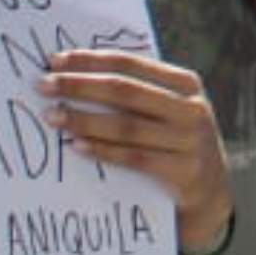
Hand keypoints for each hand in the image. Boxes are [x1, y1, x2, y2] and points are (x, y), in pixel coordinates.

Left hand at [40, 49, 230, 251]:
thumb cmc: (175, 144)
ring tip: (53, 116)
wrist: (210, 194)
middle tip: (45, 85)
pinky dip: (103, 151)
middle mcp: (192, 108)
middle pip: (125, 91)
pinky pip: (134, 158)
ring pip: (127, 126)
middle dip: (80, 85)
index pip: (131, 63)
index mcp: (186, 84)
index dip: (92, 60)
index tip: (56, 60)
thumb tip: (75, 73)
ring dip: (84, 120)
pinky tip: (77, 147)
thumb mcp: (168, 112)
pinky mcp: (184, 172)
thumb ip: (137, 93)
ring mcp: (191, 141)